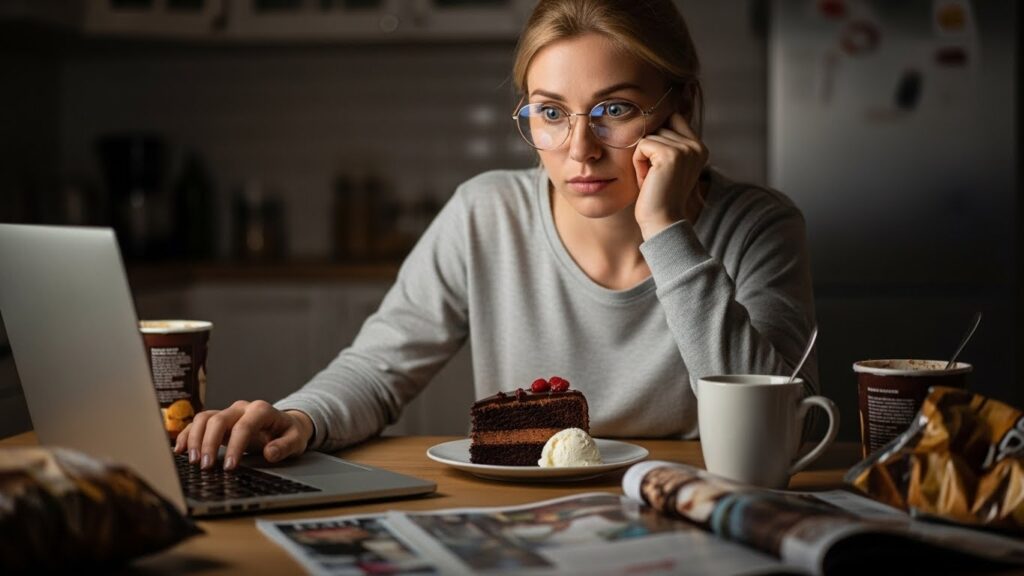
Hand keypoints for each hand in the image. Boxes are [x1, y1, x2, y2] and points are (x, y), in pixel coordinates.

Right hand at [173, 400, 313, 469]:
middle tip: (206, 467)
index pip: (244, 426)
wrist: (285, 424)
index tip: (231, 467)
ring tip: (194, 462)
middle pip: (218, 420)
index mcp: (261, 410)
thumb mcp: (296, 440)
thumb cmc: (289, 433)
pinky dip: (188, 435)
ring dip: (195, 439)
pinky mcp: (219, 420)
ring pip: (204, 418)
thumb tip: (270, 453)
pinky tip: (180, 450)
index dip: (235, 446)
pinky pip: (198, 423)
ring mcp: (228, 412)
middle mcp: (242, 408)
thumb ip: (285, 446)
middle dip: (210, 444)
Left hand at [632, 113, 708, 239]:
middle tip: (655, 176)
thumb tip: (650, 118)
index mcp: (699, 148)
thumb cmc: (659, 197)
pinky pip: (641, 146)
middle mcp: (696, 146)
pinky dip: (638, 163)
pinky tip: (647, 180)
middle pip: (659, 127)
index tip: (658, 166)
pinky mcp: (670, 155)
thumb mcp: (668, 167)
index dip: (658, 138)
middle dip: (649, 150)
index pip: (673, 119)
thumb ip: (668, 143)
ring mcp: (685, 149)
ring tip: (652, 179)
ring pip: (649, 136)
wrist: (662, 222)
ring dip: (642, 159)